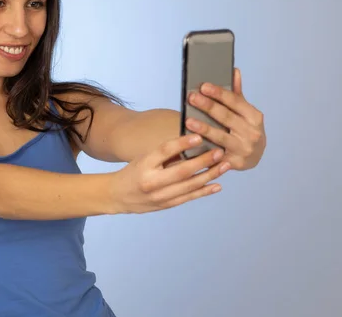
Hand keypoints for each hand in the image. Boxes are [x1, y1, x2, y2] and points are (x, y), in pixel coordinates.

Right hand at [110, 134, 230, 213]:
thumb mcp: (144, 159)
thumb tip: (192, 144)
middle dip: (204, 161)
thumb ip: (164, 155)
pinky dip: (204, 191)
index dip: (182, 143)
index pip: (165, 151)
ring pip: (189, 185)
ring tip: (225, 166)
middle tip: (220, 152)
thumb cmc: (133, 172)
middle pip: (182, 170)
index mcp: (144, 164)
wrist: (117, 196)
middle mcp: (152, 181)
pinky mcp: (166, 205)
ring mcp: (160, 195)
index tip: (199, 136)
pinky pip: (188, 197)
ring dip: (210, 175)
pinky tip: (217, 185)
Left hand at [185, 67, 265, 170]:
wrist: (255, 156)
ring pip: (221, 137)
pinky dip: (205, 149)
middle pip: (226, 117)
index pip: (235, 101)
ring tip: (188, 121)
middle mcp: (252, 133)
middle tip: (192, 98)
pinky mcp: (235, 163)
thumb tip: (234, 70)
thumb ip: (236, 94)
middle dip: (208, 107)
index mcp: (254, 116)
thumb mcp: (244, 112)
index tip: (203, 86)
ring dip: (205, 129)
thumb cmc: (245, 128)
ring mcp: (244, 149)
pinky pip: (217, 155)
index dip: (219, 93)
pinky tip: (193, 143)